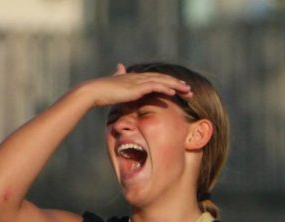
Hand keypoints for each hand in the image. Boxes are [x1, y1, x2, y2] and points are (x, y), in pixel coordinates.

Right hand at [78, 63, 192, 108]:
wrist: (94, 91)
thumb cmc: (103, 91)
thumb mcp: (115, 82)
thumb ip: (119, 75)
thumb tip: (119, 66)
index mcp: (136, 77)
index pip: (157, 78)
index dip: (169, 82)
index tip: (180, 87)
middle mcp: (139, 77)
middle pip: (162, 79)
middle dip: (177, 84)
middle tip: (190, 90)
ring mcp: (138, 82)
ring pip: (162, 81)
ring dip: (176, 86)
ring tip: (187, 91)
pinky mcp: (136, 87)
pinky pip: (154, 87)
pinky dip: (165, 88)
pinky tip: (174, 92)